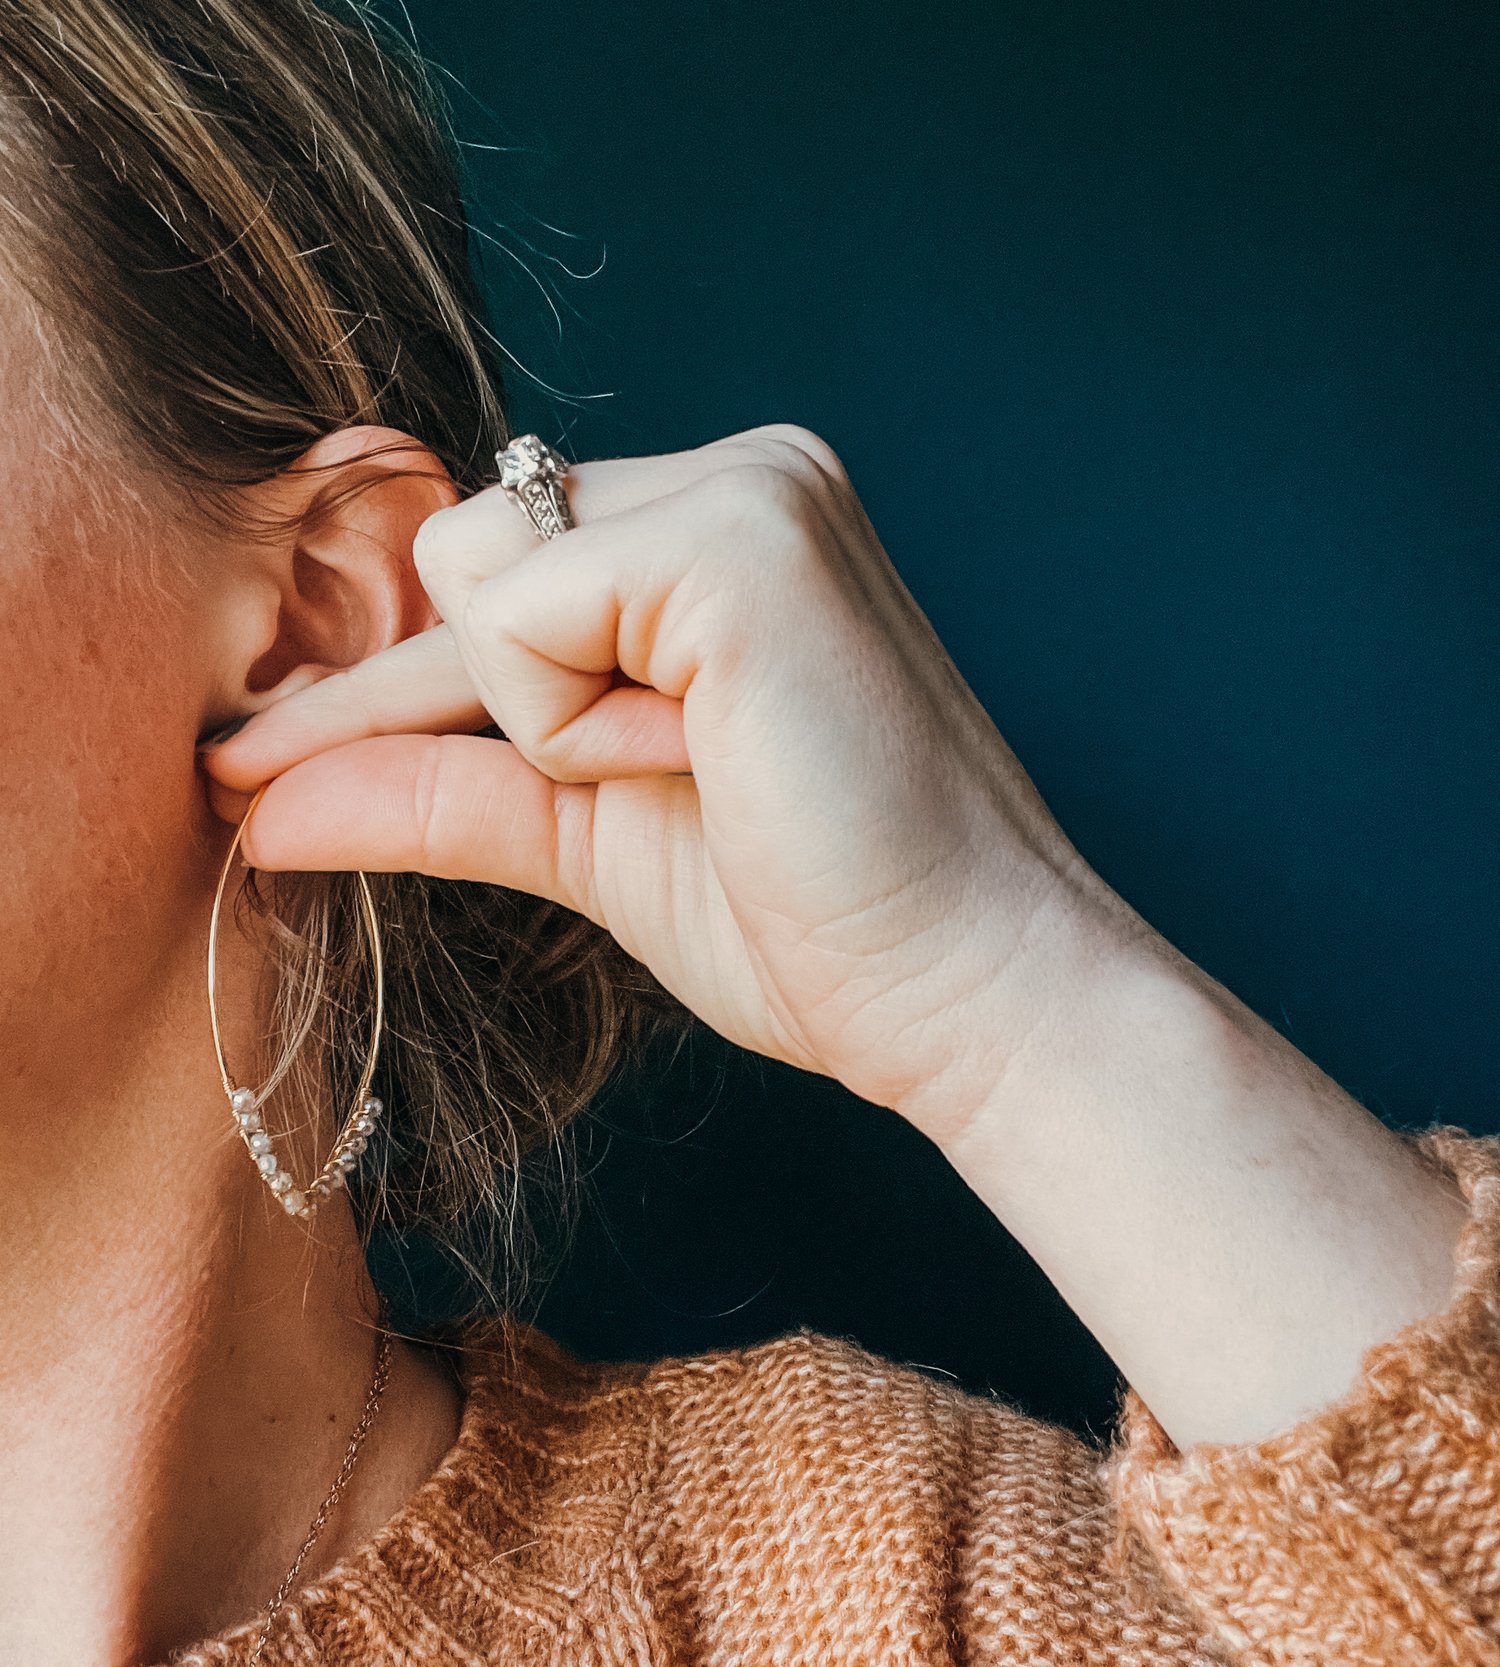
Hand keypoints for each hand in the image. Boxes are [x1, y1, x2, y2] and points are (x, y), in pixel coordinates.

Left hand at [201, 421, 1468, 1447]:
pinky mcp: (746, 539)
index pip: (491, 578)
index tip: (249, 768)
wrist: (964, 993)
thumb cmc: (816, 925)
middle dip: (507, 703)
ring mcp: (754, 490)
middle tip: (676, 779)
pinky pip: (527, 616)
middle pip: (463, 553)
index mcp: (722, 534)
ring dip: (554, 715)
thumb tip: (256, 807)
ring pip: (479, 569)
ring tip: (710, 770)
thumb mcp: (592, 840)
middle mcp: (742, 476)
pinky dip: (576, 721)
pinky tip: (708, 758)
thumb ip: (436, 790)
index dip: (382, 690)